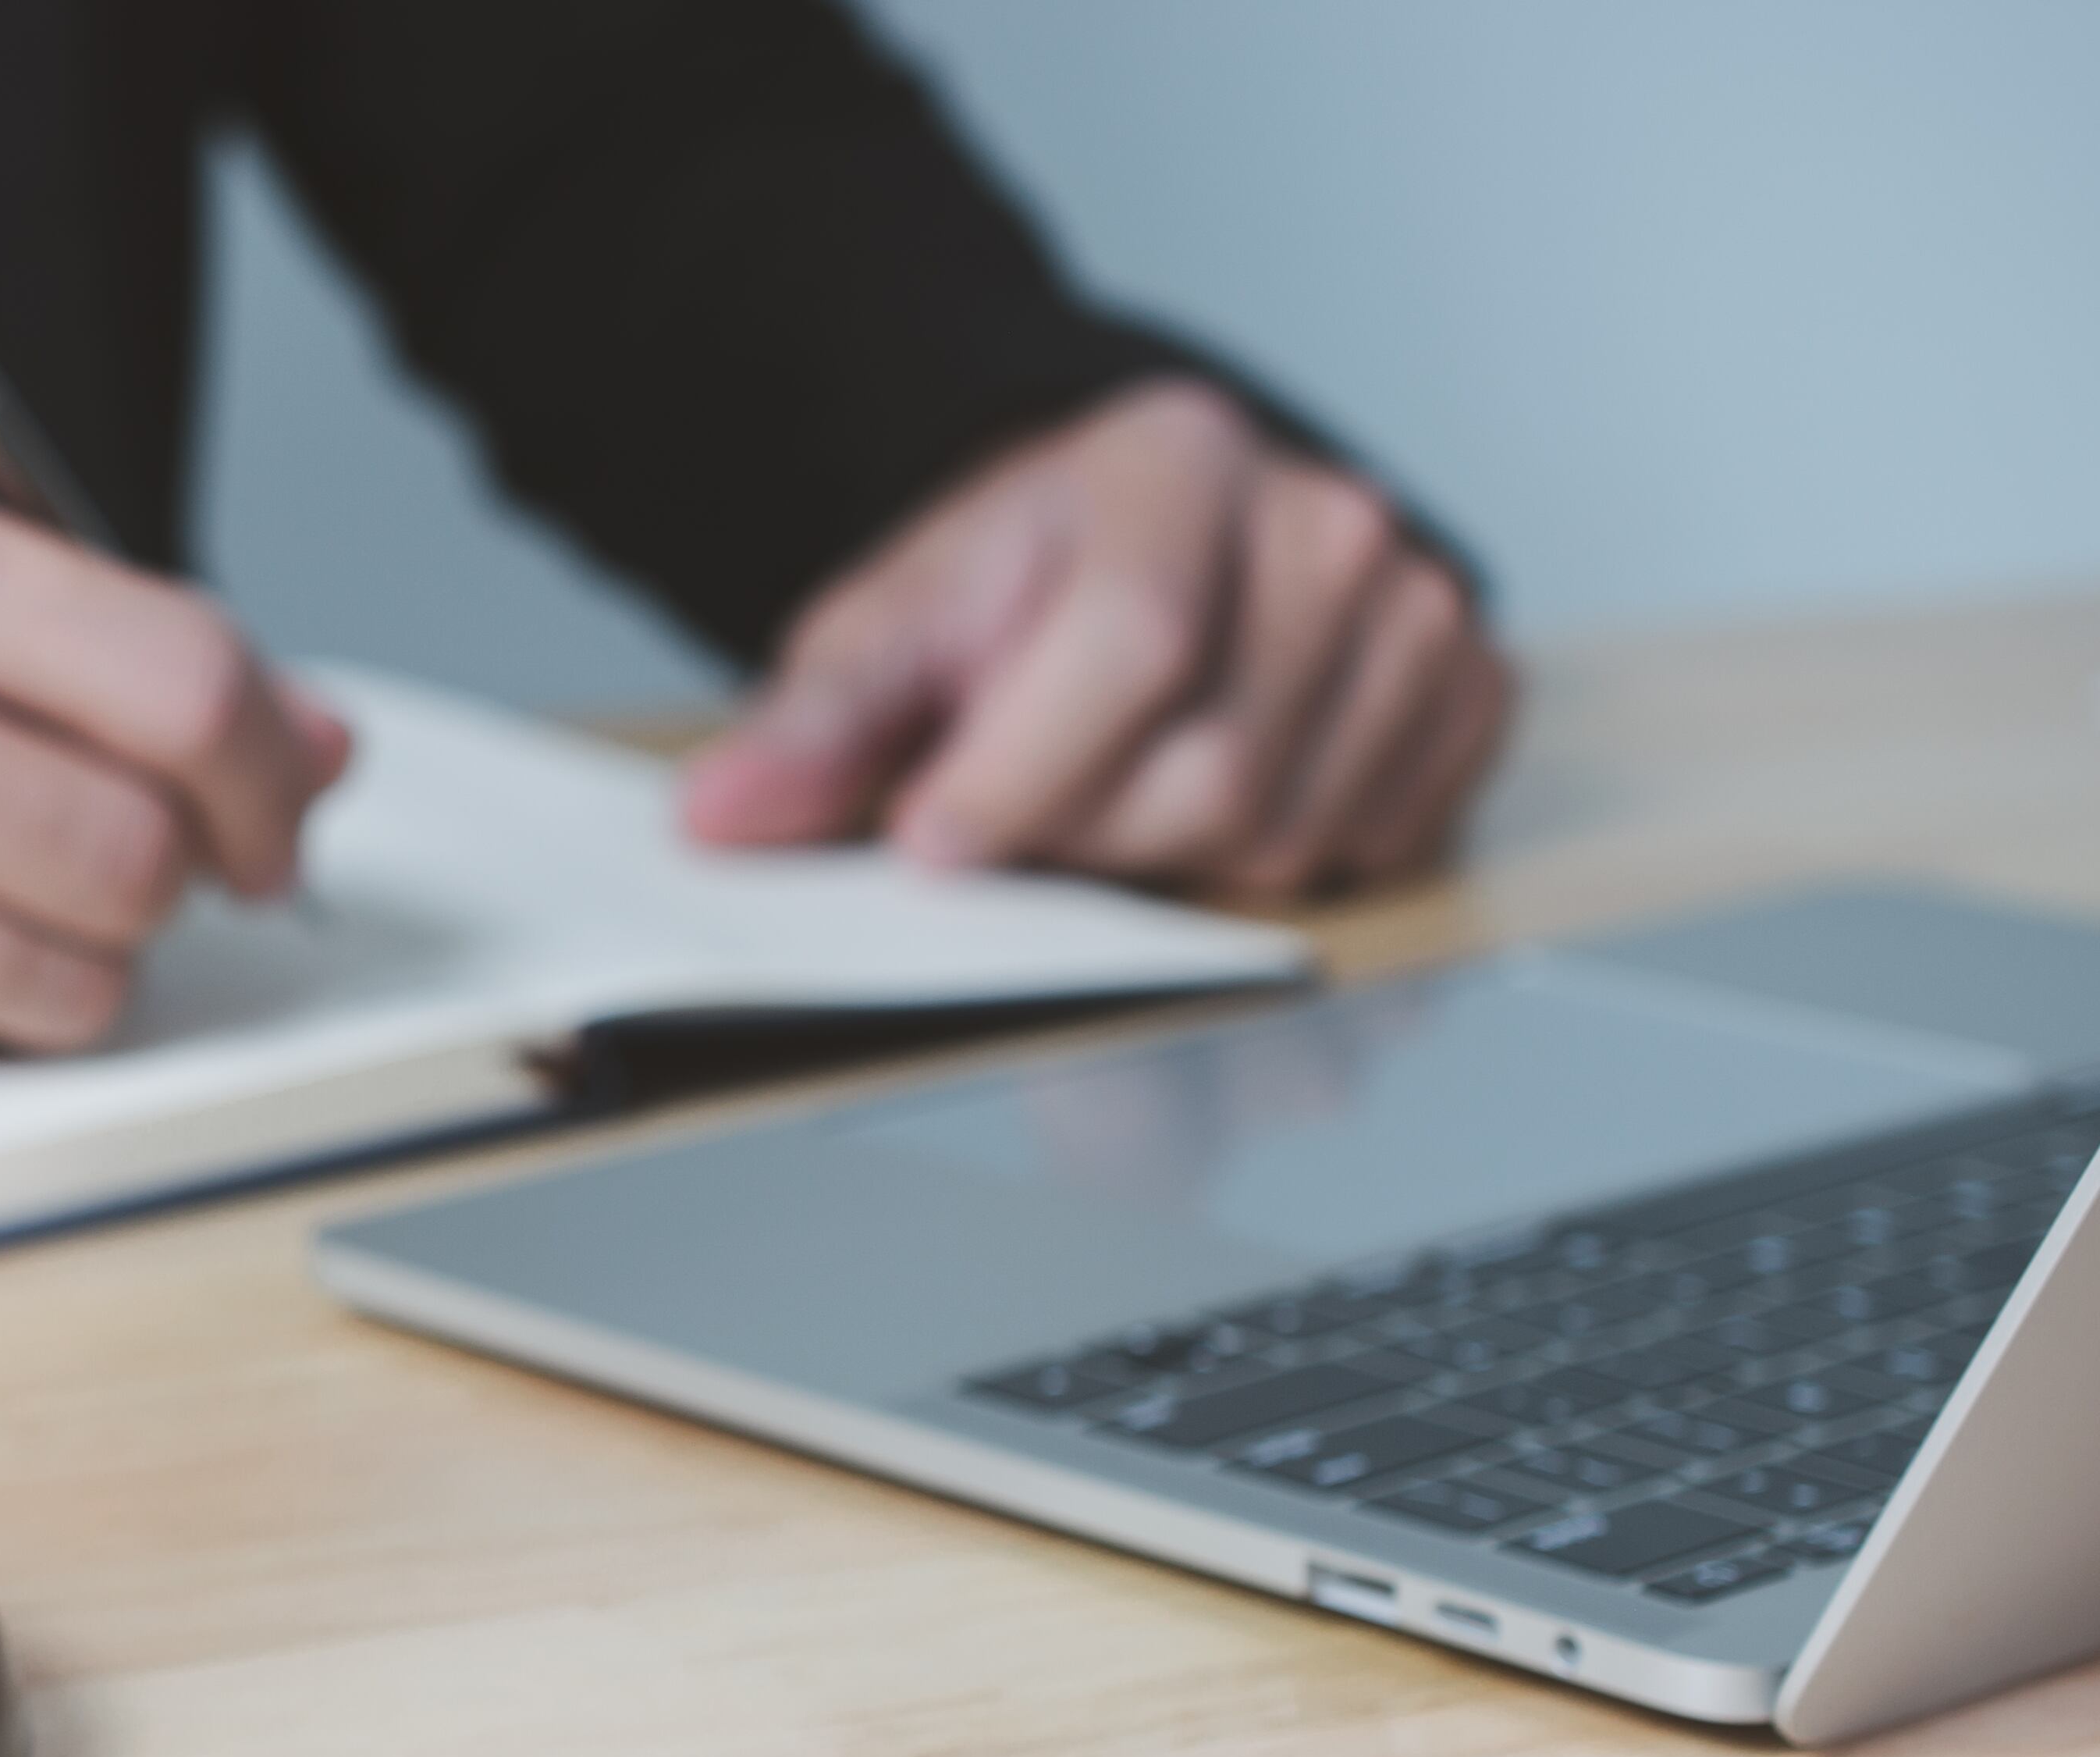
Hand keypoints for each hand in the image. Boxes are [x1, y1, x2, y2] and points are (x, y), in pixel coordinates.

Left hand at [679, 379, 1511, 902]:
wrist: (1129, 537)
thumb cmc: (1016, 584)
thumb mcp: (891, 625)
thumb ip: (814, 722)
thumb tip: (723, 817)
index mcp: (1174, 460)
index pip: (1132, 644)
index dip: (1021, 777)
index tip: (933, 840)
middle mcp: (1326, 518)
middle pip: (1209, 777)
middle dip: (1084, 836)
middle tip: (1020, 803)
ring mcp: (1419, 604)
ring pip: (1286, 837)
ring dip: (1172, 860)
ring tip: (1115, 783)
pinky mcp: (1470, 688)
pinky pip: (1368, 847)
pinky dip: (1273, 856)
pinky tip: (1211, 787)